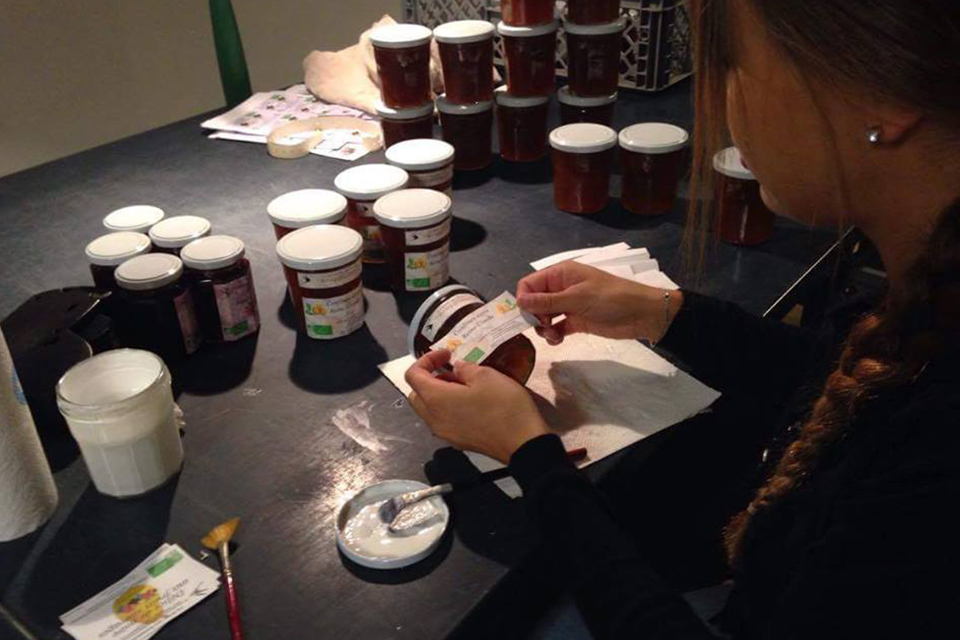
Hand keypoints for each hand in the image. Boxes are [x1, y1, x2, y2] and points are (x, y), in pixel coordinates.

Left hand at [405, 350, 548, 463]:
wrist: (523, 444)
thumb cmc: (503, 405)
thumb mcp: (486, 376)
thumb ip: (466, 368)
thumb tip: (458, 368)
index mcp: (435, 400)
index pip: (413, 375)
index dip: (426, 360)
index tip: (448, 355)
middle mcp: (433, 419)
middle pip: (416, 395)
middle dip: (428, 378)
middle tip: (452, 370)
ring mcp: (444, 433)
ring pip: (428, 409)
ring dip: (438, 394)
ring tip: (464, 385)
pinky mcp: (457, 441)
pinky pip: (442, 420)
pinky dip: (447, 407)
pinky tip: (471, 403)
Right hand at [516, 261, 682, 344]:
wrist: (641, 314)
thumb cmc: (610, 298)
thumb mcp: (577, 298)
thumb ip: (547, 301)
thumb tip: (518, 301)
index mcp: (560, 274)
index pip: (529, 284)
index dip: (524, 298)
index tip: (527, 315)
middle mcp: (561, 288)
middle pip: (534, 301)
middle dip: (534, 315)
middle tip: (544, 326)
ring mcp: (568, 305)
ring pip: (543, 317)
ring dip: (543, 328)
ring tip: (553, 336)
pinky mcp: (576, 321)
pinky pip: (556, 328)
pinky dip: (553, 335)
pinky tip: (558, 340)